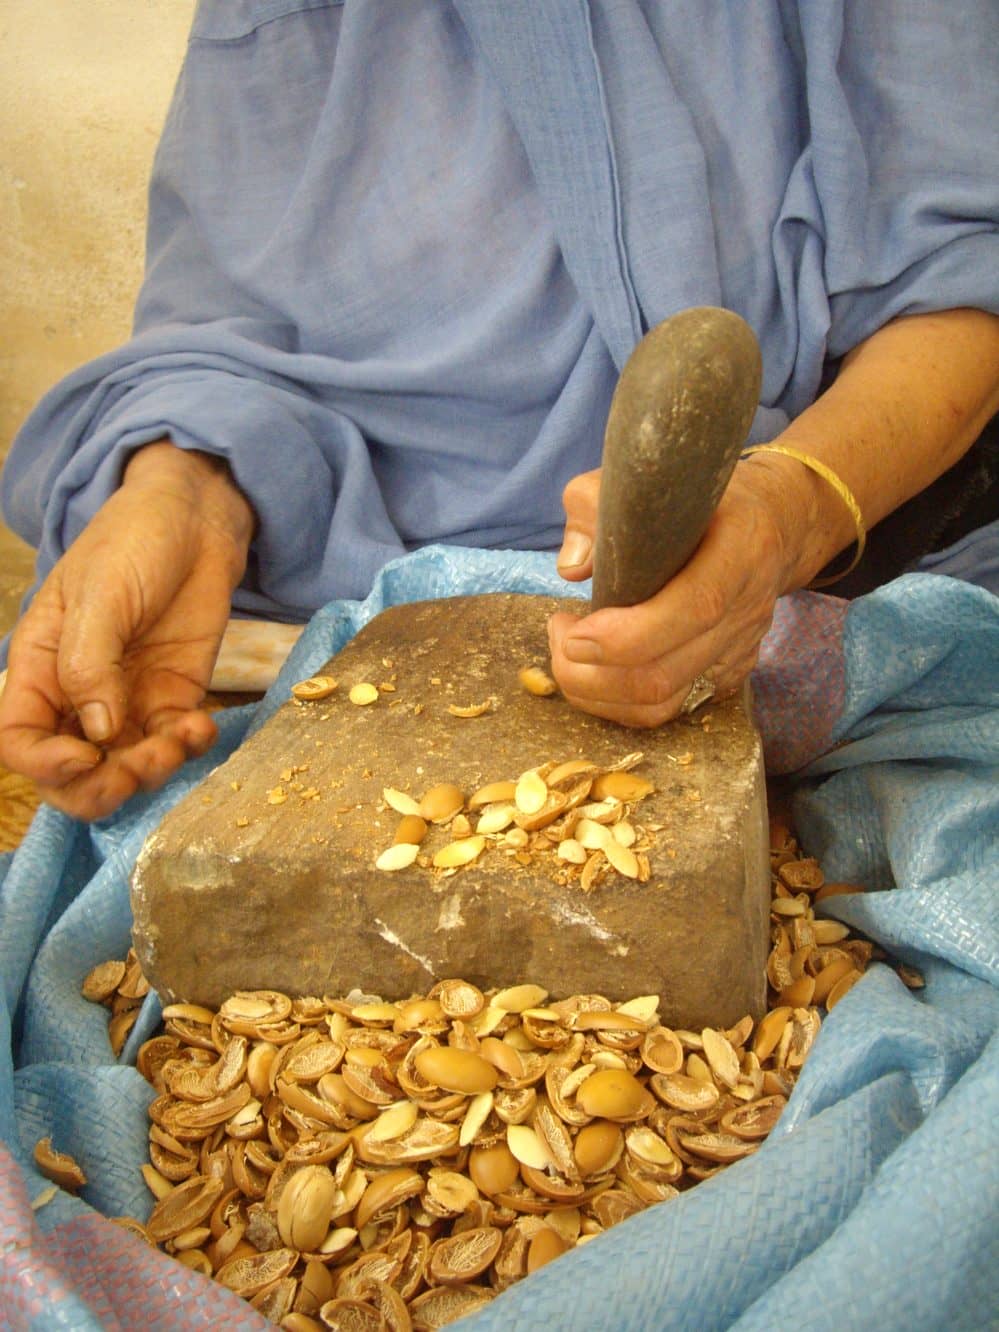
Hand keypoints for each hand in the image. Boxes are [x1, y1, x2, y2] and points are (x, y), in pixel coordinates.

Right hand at [0, 443, 253, 818]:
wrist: (196, 521)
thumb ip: (90, 664)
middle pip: (70, 772)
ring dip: (149, 771)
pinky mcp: (174, 698)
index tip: (83, 758)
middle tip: (135, 769)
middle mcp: (78, 696)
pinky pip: (172, 743)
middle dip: (98, 787)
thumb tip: (96, 731)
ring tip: (179, 740)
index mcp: (39, 668)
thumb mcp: (100, 596)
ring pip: (123, 767)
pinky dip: (187, 747)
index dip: (43, 764)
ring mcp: (128, 702)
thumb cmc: (132, 542)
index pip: (19, 739)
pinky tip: (202, 727)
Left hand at [548, 461, 797, 726]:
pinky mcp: (730, 673)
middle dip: (590, 672)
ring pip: (663, 704)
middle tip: (560, 636)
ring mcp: (741, 648)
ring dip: (597, 693)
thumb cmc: (699, 497)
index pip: (694, 609)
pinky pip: (670, 709)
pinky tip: (597, 668)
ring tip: (569, 654)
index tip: (574, 628)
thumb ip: (598, 506)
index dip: (626, 634)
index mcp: (739, 549)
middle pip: (665, 674)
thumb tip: (573, 567)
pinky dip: (619, 702)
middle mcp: (746, 608)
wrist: (776, 522)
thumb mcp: (647, 477)